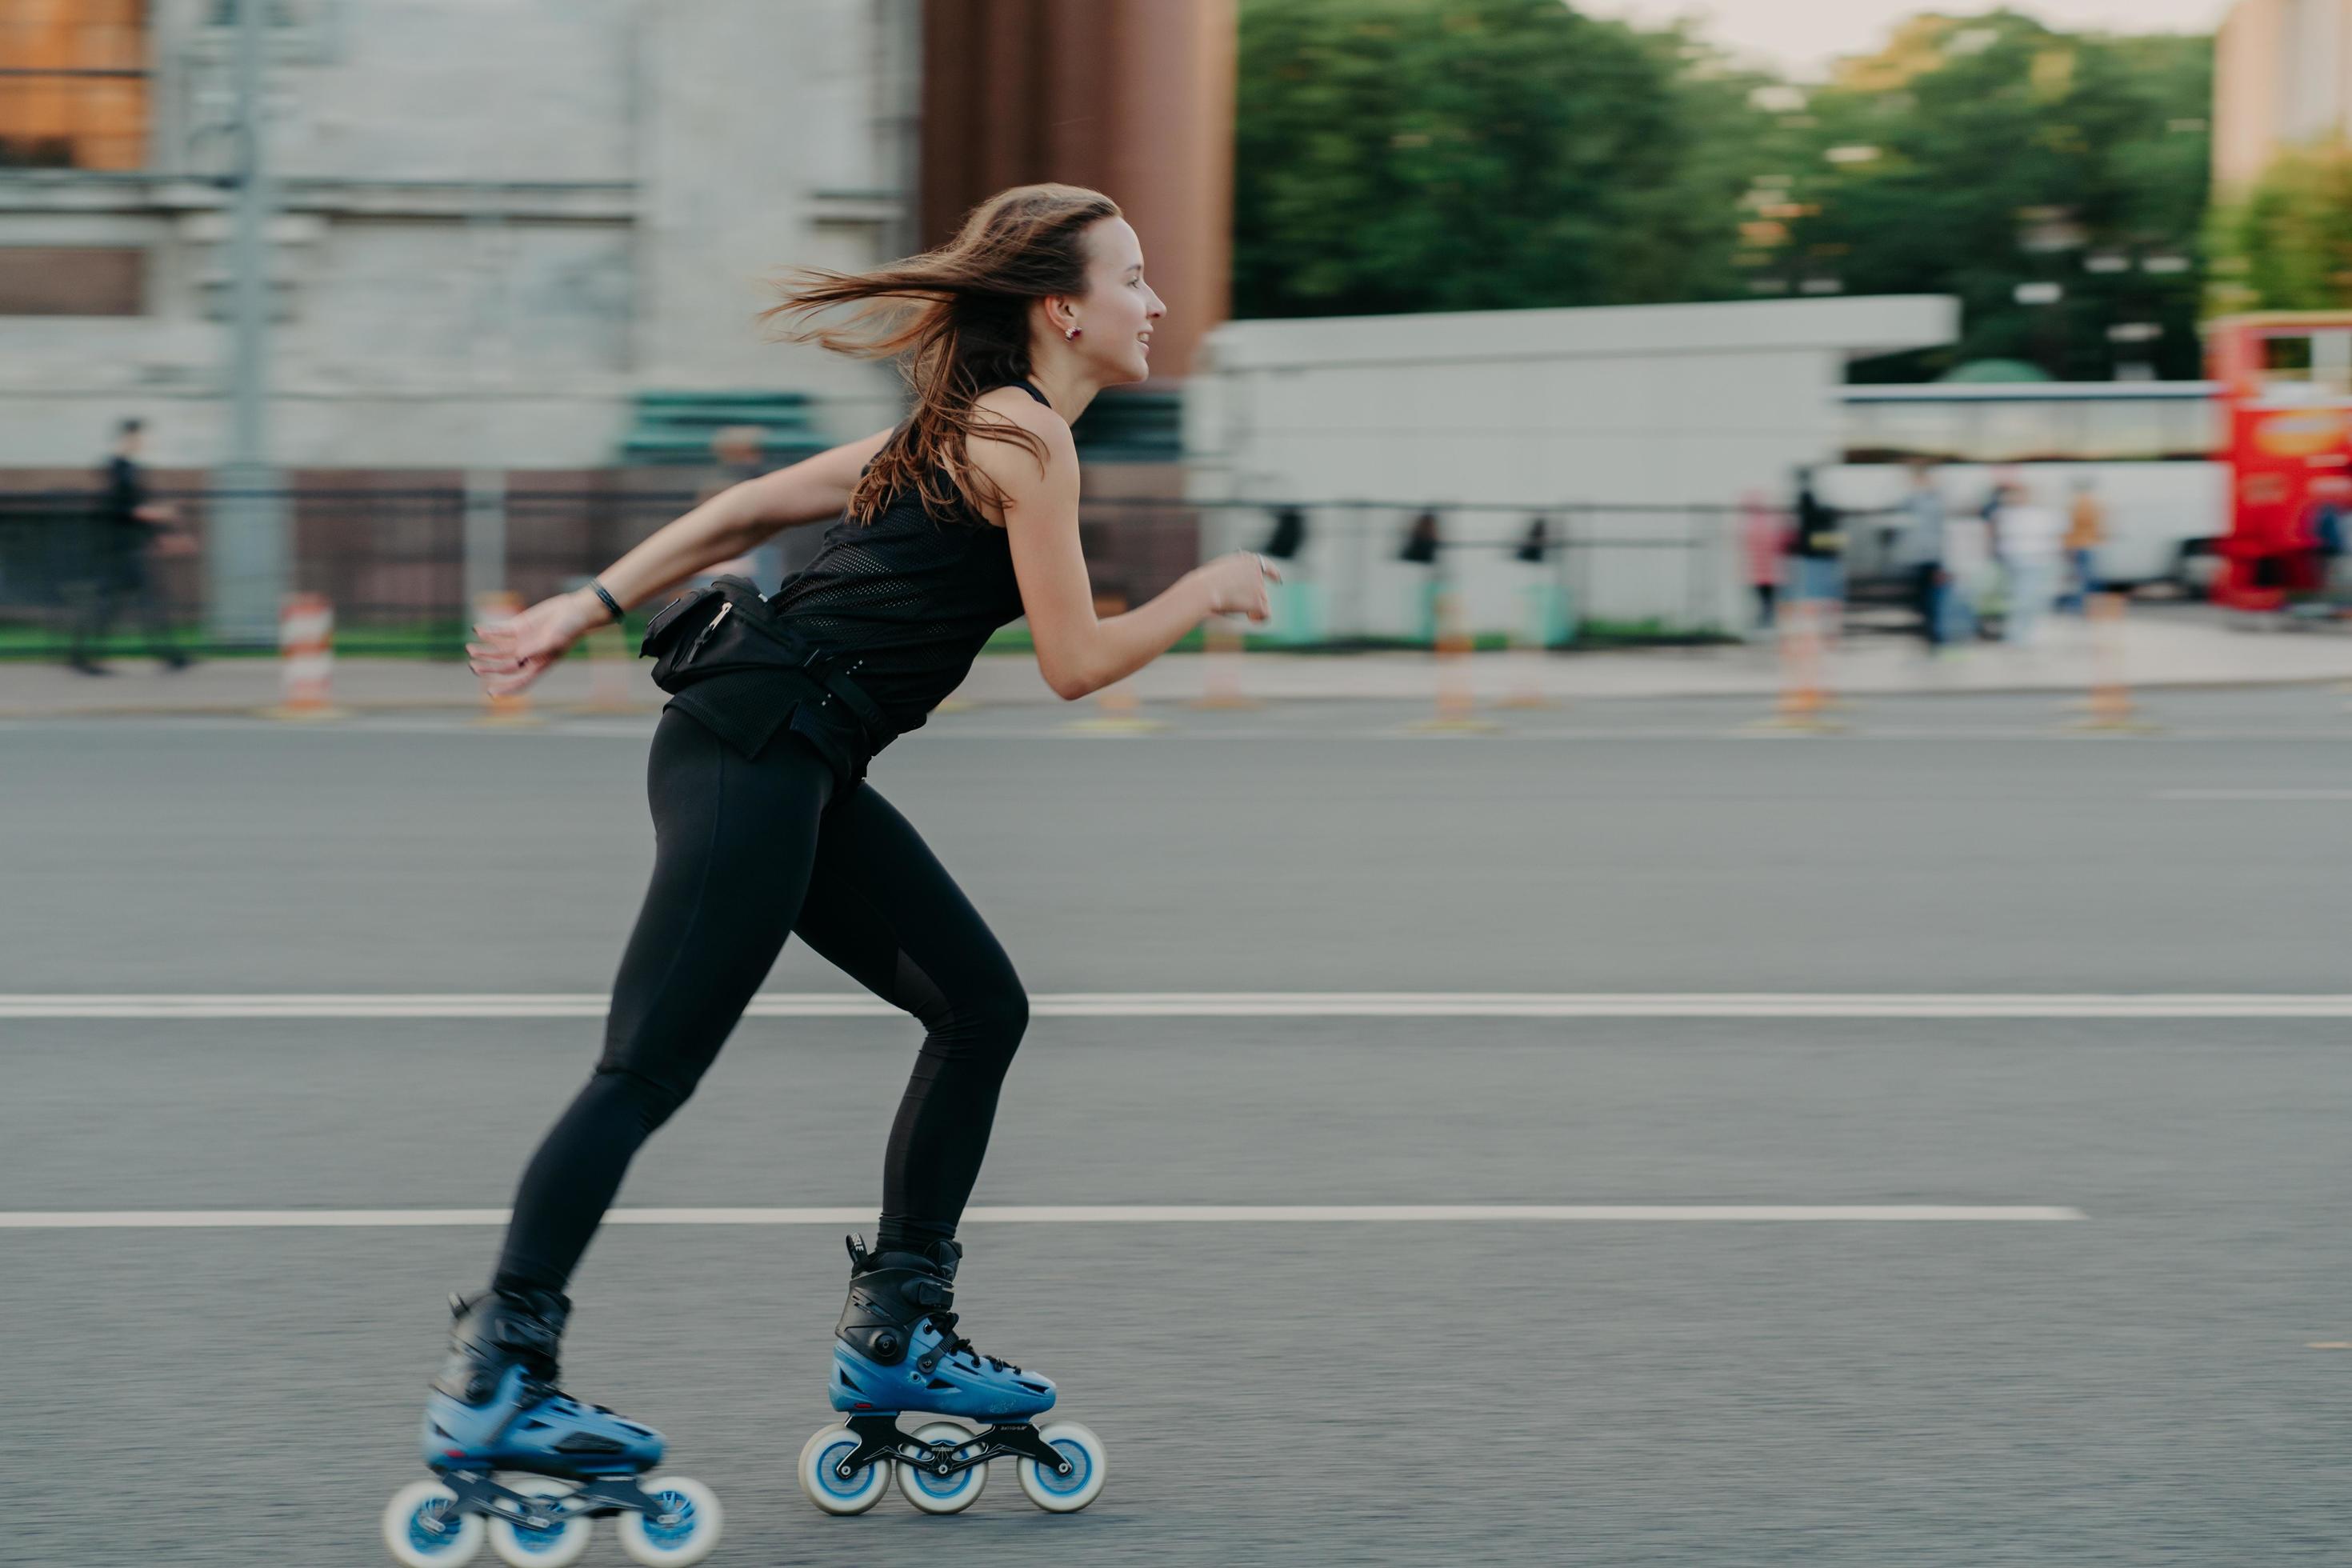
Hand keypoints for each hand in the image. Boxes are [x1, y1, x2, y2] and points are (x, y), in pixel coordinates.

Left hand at [467, 590, 602, 696]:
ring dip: (485, 650)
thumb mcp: (555, 641)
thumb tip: (519, 657)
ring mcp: (523, 640)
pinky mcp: (520, 625)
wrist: (576, 610)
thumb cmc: (571, 629)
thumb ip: (537, 649)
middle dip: (488, 667)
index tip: (491, 692)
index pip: (520, 681)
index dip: (506, 688)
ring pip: (499, 649)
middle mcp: (529, 654)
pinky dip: (489, 631)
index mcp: (539, 664)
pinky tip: (478, 630)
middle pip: (504, 665)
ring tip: (470, 648)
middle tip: (473, 666)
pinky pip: (501, 631)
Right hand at [1197, 551, 1279, 621]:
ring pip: (1263, 602)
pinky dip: (1260, 618)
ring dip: (1254, 608)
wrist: (1205, 589)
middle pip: (1261, 589)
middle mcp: (1257, 572)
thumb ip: (1233, 575)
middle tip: (1236, 603)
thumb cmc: (1205, 582)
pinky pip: (1266, 614)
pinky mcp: (1258, 602)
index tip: (1278, 580)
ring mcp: (1259, 587)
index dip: (1273, 574)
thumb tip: (1235, 589)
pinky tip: (1251, 619)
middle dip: (1253, 598)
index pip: (1266, 566)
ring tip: (1238, 610)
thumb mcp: (1220, 570)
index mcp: (1247, 560)